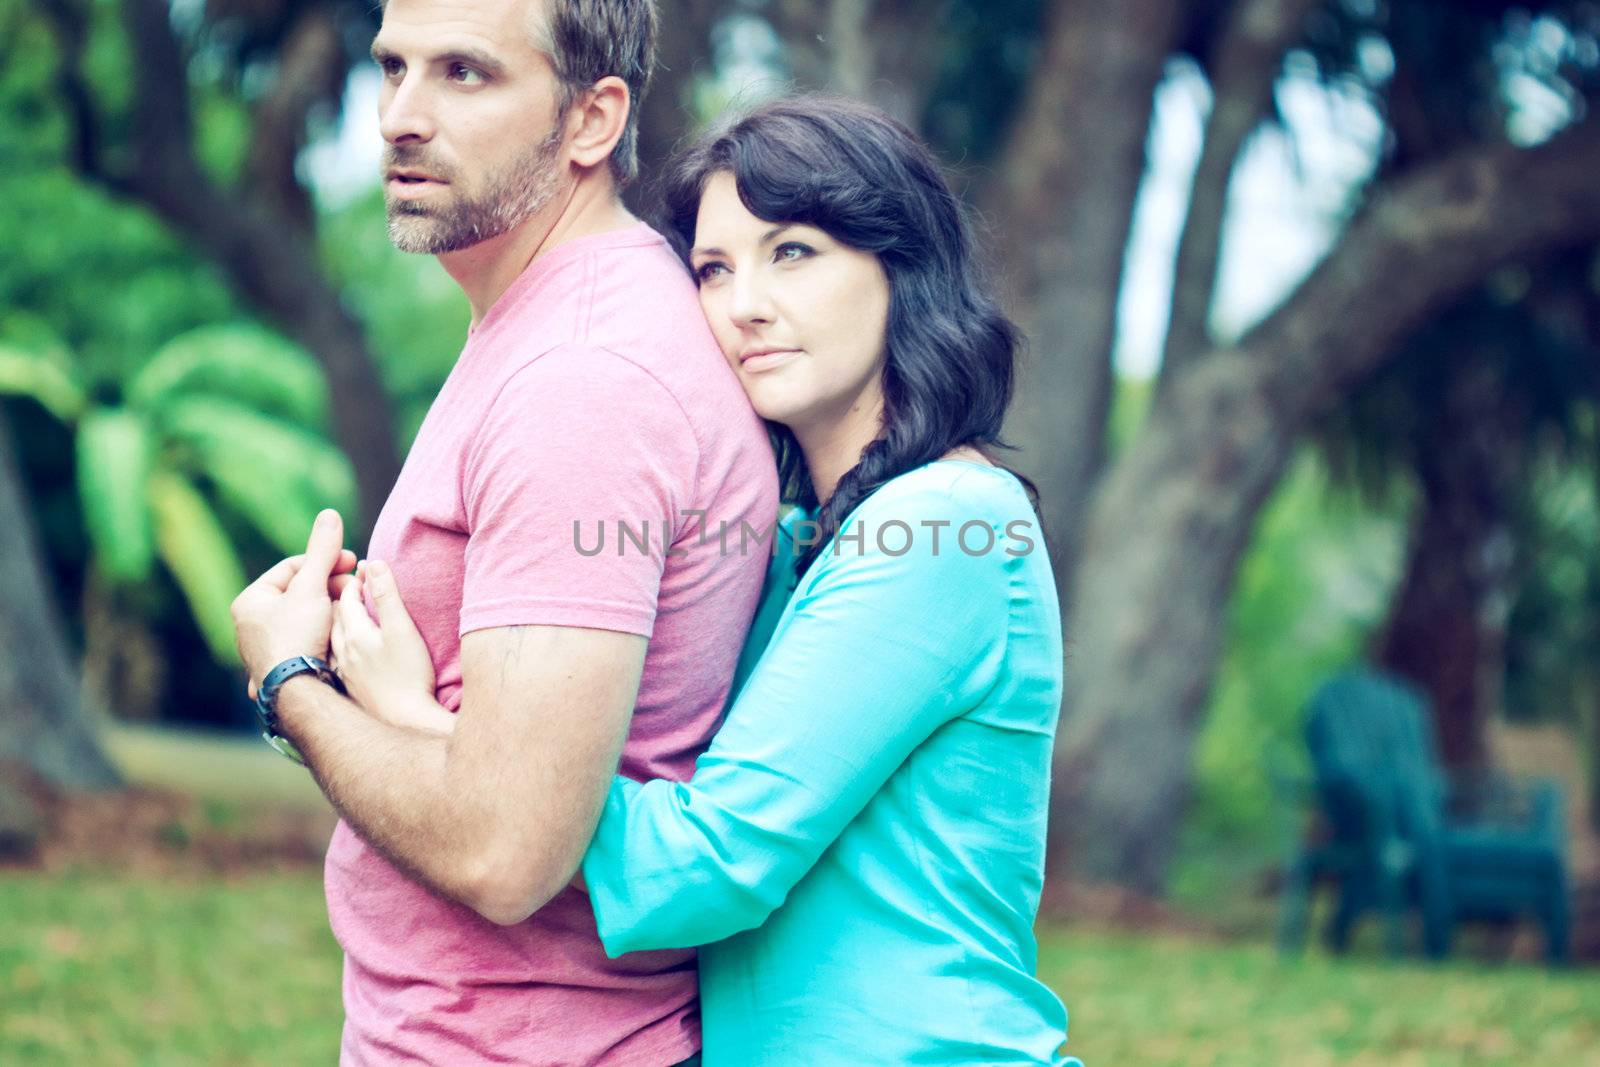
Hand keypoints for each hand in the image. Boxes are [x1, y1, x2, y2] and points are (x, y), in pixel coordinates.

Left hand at [232, 510, 356, 694]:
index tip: (351, 563)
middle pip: (300, 593)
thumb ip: (323, 551)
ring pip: (305, 618)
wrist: (297, 692)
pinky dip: (323, 636)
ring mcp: (265, 649)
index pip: (293, 567)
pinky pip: (305, 642)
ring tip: (351, 613)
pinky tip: (339, 636)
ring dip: (329, 612)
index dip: (325, 561)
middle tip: (356, 590)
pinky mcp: (280, 669)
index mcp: (250, 600)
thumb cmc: (298, 637)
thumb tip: (329, 514)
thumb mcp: (313, 587)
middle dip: (330, 589)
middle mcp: (250, 625)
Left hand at [331, 558, 451, 733]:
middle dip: (340, 595)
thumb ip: (386, 594)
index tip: (365, 568)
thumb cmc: (405, 675)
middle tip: (358, 585)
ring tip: (353, 611)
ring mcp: (337, 670)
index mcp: (350, 632)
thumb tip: (375, 563)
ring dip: (338, 619)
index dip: (352, 578)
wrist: (402, 723)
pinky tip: (350, 645)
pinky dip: (338, 641)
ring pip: (329, 635)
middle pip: (329, 613)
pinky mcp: (344, 687)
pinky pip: (332, 655)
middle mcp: (337, 651)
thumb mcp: (400, 628)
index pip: (340, 595)